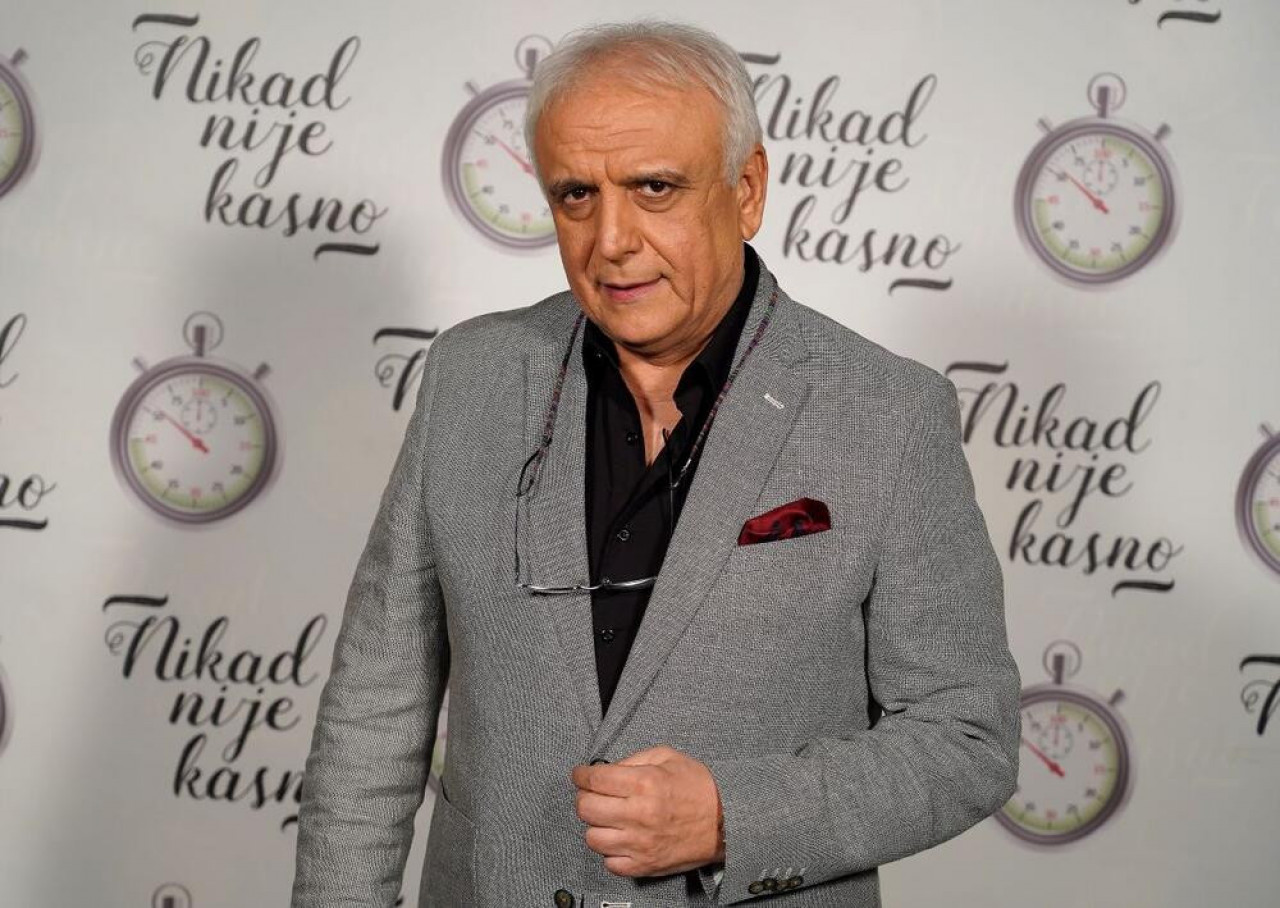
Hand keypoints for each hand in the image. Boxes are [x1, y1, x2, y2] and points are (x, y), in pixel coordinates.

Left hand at [571, 745, 724, 877]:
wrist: (727, 823)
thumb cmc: (700, 788)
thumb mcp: (669, 757)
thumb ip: (634, 759)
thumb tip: (606, 769)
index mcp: (644, 784)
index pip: (594, 780)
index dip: (581, 774)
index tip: (580, 774)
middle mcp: (639, 815)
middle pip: (586, 808)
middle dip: (584, 797)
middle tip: (593, 794)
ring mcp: (640, 844)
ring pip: (592, 838)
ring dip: (596, 825)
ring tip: (608, 818)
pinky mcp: (645, 866)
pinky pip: (610, 863)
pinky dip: (610, 851)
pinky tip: (620, 838)